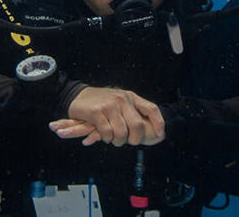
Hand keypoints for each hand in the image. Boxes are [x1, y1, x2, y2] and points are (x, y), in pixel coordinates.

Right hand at [50, 87, 165, 146]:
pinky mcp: (96, 112)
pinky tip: (104, 136)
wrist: (77, 95)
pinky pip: (107, 133)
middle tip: (127, 142)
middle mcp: (122, 100)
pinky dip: (106, 138)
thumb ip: (134, 112)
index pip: (151, 109)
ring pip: (121, 132)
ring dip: (117, 141)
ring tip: (113, 140)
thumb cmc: (102, 102)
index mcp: (131, 98)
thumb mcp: (121, 102)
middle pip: (137, 126)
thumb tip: (153, 130)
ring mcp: (109, 105)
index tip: (160, 134)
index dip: (159, 123)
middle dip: (134, 139)